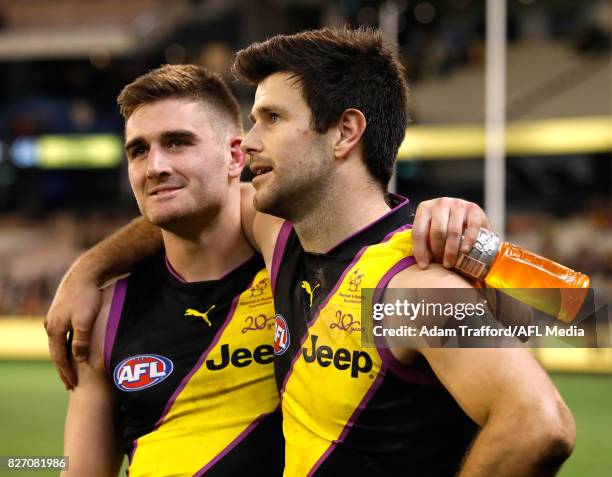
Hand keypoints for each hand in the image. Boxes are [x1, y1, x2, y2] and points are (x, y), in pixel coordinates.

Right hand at [45, 269, 101, 389]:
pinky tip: (73, 350)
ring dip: (65, 358)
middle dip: (63, 369)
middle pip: (56, 353)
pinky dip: (67, 346)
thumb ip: (81, 340)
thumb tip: (78, 358)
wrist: (85, 273)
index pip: (58, 358)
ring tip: (71, 371)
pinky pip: (63, 335)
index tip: (72, 386)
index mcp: (54, 329)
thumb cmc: (87, 296)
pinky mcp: (62, 312)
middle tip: (69, 385)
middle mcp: (51, 325)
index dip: (66, 373)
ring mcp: (55, 318)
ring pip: (59, 344)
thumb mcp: (85, 320)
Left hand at [412, 197, 492, 269]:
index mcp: (425, 208)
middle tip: (441, 264)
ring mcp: (458, 204)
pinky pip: (472, 227)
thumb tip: (423, 264)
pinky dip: (468, 241)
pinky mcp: (474, 208)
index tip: (424, 266)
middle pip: (437, 232)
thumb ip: (424, 242)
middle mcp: (440, 203)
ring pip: (453, 231)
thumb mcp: (430, 230)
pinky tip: (465, 251)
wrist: (468, 216)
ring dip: (451, 251)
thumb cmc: (445, 227)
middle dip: (438, 251)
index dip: (420, 251)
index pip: (418, 231)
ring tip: (450, 263)